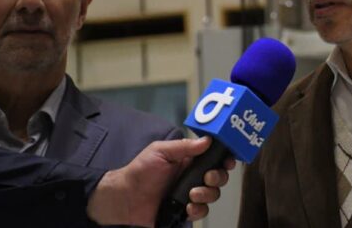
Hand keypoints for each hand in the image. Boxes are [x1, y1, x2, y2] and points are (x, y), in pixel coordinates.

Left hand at [87, 137, 234, 226]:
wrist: (124, 200)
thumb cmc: (139, 172)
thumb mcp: (159, 151)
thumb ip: (184, 146)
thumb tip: (207, 140)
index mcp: (189, 160)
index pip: (214, 157)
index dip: (224, 158)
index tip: (228, 160)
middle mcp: (192, 177)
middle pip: (219, 176)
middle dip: (218, 177)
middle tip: (207, 177)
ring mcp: (190, 194)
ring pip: (213, 194)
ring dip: (207, 194)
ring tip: (191, 194)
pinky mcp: (185, 211)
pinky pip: (202, 211)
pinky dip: (198, 209)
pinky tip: (188, 207)